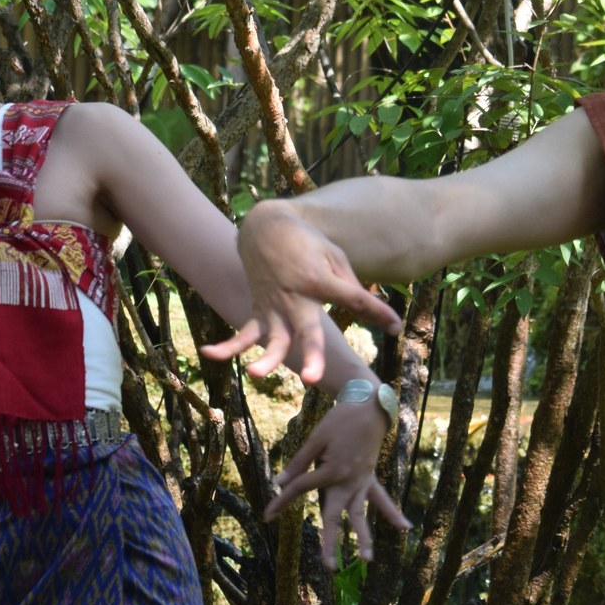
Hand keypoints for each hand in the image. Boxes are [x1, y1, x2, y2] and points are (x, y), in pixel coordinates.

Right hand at [200, 200, 400, 385]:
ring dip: (264, 358)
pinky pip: (243, 332)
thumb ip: (351, 286)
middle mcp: (295, 296)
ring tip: (257, 374)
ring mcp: (274, 305)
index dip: (376, 312)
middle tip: (312, 379)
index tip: (396, 327)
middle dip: (310, 354)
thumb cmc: (308, 242)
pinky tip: (209, 354)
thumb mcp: (336, 256)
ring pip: (270, 338)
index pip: (353, 299)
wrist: (267, 225)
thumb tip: (373, 314)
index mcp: (320, 279)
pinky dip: (226, 345)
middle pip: (305, 329)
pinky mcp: (259, 310)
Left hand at [265, 398, 410, 567]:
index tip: (267, 517)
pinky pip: (381, 499)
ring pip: (360, 514)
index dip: (281, 501)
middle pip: (335, 515)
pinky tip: (404, 528)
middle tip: (328, 567)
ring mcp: (362, 483)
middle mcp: (348, 482)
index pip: (301, 489)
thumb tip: (279, 483)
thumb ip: (298, 464)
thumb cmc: (339, 421)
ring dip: (364, 537)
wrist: (368, 407)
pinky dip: (392, 513)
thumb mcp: (315, 439)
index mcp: (332, 471)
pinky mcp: (370, 479)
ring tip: (368, 560)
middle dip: (330, 541)